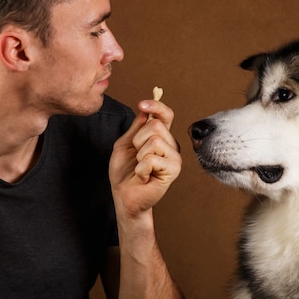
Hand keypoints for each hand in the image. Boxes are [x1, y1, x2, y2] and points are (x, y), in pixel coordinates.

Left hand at [109, 98, 181, 218]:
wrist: (124, 195)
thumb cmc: (125, 171)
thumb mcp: (125, 144)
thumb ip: (136, 127)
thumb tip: (145, 110)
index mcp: (161, 137)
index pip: (166, 115)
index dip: (156, 105)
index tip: (142, 104)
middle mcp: (171, 145)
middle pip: (155, 125)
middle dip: (138, 140)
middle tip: (137, 157)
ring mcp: (174, 158)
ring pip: (154, 141)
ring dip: (139, 155)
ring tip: (141, 167)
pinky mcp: (173, 171)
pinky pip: (152, 159)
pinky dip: (141, 168)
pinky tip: (144, 176)